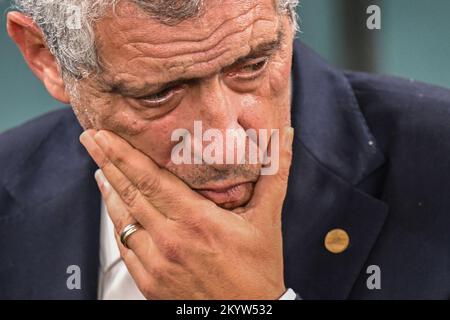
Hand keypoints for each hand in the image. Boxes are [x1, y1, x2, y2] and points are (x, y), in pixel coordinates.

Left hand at [80, 126, 293, 299]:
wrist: (248, 317)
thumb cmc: (258, 271)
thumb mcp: (268, 219)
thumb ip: (274, 174)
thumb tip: (283, 137)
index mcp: (197, 221)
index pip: (150, 179)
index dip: (122, 154)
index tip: (103, 135)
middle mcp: (171, 240)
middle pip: (129, 192)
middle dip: (106, 161)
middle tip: (91, 139)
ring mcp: (156, 263)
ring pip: (122, 219)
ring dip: (109, 191)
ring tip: (101, 169)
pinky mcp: (150, 282)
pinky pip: (125, 246)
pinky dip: (118, 222)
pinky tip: (116, 209)